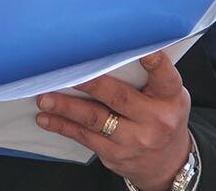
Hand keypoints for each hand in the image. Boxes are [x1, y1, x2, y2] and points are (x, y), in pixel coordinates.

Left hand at [35, 52, 191, 190]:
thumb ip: (149, 77)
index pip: (166, 78)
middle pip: (119, 97)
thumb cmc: (162, 117)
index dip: (157, 65)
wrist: (166, 163)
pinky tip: (47, 118)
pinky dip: (63, 125)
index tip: (147, 53)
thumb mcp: (168, 96)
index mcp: (170, 98)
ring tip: (45, 98)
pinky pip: (85, 137)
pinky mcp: (115, 155)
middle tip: (67, 73)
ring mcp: (134, 140)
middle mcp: (155, 120)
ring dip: (66, 107)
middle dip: (90, 84)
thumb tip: (110, 51)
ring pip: (95, 119)